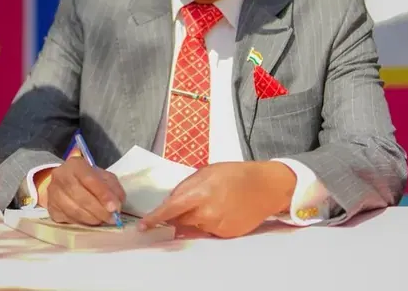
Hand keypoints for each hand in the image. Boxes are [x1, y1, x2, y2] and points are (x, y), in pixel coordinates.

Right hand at [44, 156, 125, 225]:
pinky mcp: (51, 208)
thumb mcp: (103, 177)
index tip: (114, 208)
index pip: (90, 179)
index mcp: (75, 165)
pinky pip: (68, 219)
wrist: (65, 183)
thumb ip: (113, 189)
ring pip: (74, 210)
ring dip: (92, 219)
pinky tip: (89, 221)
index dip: (103, 195)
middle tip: (112, 218)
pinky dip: (82, 223)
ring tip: (102, 220)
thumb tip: (116, 206)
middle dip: (99, 210)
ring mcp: (53, 193)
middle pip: (81, 197)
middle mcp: (60, 176)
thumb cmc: (88, 180)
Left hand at [139, 161, 295, 237]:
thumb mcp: (206, 172)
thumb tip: (170, 202)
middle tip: (190, 201)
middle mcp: (207, 212)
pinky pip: (209, 231)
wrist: (264, 187)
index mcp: (200, 193)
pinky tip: (222, 209)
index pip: (171, 209)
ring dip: (196, 217)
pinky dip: (209, 222)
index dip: (155, 218)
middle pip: (180, 220)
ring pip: (195, 226)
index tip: (143, 226)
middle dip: (177, 215)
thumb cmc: (234, 174)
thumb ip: (185, 187)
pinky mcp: (226, 234)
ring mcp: (217, 226)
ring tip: (213, 201)